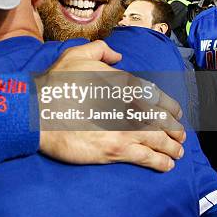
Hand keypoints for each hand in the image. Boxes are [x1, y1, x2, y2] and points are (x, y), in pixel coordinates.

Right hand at [37, 41, 185, 171]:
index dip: (169, 107)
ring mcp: (122, 130)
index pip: (155, 96)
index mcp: (121, 84)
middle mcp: (127, 106)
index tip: (176, 113)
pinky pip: (145, 157)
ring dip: (172, 147)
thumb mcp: (75, 55)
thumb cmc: (55, 84)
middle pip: (161, 120)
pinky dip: (160, 162)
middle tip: (180, 136)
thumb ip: (100, 50)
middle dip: (175, 129)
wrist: (37, 113)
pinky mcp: (114, 150)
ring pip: (158, 140)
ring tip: (177, 153)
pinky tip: (166, 165)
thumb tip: (118, 57)